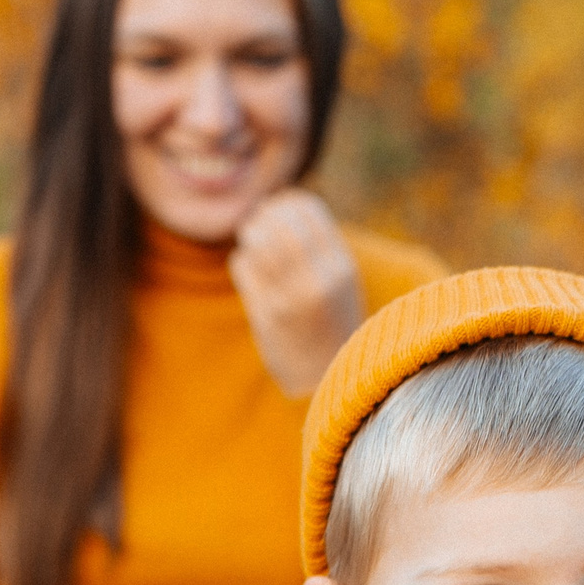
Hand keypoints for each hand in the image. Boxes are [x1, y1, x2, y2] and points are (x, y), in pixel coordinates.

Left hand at [228, 189, 364, 398]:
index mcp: (340, 266)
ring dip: (249, 237)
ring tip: (251, 243)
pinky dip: (242, 263)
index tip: (279, 211)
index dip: (287, 203)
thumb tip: (284, 205)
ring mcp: (290, 297)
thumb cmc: (331, 326)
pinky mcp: (265, 314)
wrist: (326, 381)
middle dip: (263, 217)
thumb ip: (320, 247)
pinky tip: (250, 274)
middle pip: (279, 220)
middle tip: (257, 226)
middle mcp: (318, 278)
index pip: (307, 208)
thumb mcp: (340, 283)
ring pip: (257, 240)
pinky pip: (243, 266)